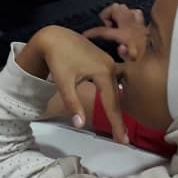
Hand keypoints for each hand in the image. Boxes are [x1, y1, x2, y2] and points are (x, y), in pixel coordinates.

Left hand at [16, 26, 127, 143]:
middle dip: (118, 118)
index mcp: (104, 72)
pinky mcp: (104, 60)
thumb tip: (80, 124)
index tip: (122, 141)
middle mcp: (111, 66)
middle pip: (116, 97)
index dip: (116, 123)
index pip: (112, 104)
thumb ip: (72, 103)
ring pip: (115, 89)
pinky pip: (112, 82)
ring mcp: (109, 62)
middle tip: (122, 139)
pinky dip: (113, 96)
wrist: (54, 37)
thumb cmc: (58, 58)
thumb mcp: (64, 82)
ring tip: (119, 126)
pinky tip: (113, 105)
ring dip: (116, 108)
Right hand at [84, 3, 147, 61]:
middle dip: (107, 15)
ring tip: (115, 24)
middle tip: (107, 26)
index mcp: (126, 35)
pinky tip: (128, 25)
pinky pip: (135, 13)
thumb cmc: (149, 60)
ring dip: (118, 14)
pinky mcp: (144, 24)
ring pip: (125, 8)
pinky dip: (129, 16)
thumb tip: (120, 48)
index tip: (86, 35)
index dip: (92, 32)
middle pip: (115, 8)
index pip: (103, 31)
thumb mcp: (133, 64)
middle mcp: (132, 26)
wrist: (163, 56)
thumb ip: (124, 55)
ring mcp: (139, 23)